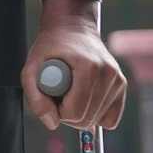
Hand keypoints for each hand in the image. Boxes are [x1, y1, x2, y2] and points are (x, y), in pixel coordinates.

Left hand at [23, 0, 127, 132]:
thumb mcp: (31, 68)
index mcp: (88, 67)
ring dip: (80, 113)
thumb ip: (35, 98)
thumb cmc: (51, 47)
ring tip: (72, 92)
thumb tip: (52, 123)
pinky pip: (110, 118)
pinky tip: (86, 99)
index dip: (58, 111)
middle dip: (67, 114)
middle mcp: (107, 73)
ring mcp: (118, 79)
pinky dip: (96, 115)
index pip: (74, 112)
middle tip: (60, 95)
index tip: (52, 97)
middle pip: (86, 119)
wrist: (72, 28)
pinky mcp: (122, 83)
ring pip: (97, 120)